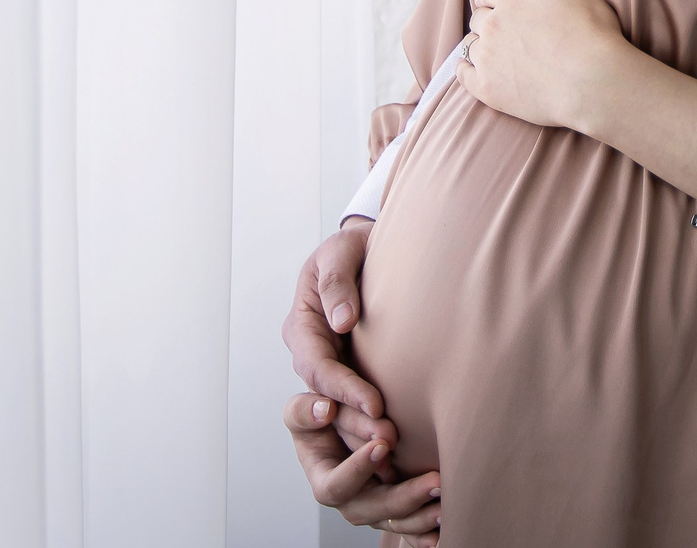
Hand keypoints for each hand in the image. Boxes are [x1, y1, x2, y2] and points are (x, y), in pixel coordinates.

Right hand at [280, 220, 402, 459]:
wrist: (371, 251)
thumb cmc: (354, 247)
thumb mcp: (341, 250)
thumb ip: (337, 281)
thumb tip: (340, 320)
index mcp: (302, 324)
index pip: (317, 364)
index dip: (343, 387)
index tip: (375, 403)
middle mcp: (310, 352)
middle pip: (326, 397)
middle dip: (354, 419)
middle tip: (386, 439)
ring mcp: (329, 366)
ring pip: (337, 411)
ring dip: (362, 432)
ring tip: (392, 450)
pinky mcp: (350, 375)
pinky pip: (353, 407)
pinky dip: (369, 428)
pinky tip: (394, 450)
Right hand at [284, 393, 441, 537]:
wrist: (346, 410)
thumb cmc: (325, 406)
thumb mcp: (304, 401)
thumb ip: (307, 409)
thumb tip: (324, 411)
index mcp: (321, 475)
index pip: (334, 485)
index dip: (357, 470)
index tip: (382, 444)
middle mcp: (347, 496)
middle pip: (369, 510)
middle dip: (402, 499)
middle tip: (434, 482)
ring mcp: (371, 503)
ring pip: (393, 521)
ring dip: (421, 516)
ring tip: (447, 503)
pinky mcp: (393, 504)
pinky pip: (408, 525)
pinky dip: (425, 529)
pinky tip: (444, 529)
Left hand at [456, 0, 635, 135]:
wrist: (592, 80)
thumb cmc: (589, 29)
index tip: (499, 4)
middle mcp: (492, 24)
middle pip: (479, 17)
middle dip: (488, 19)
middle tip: (504, 29)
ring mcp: (486, 57)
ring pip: (470, 45)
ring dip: (479, 44)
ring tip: (494, 52)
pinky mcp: (486, 87)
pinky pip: (463, 74)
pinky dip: (464, 70)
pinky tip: (471, 70)